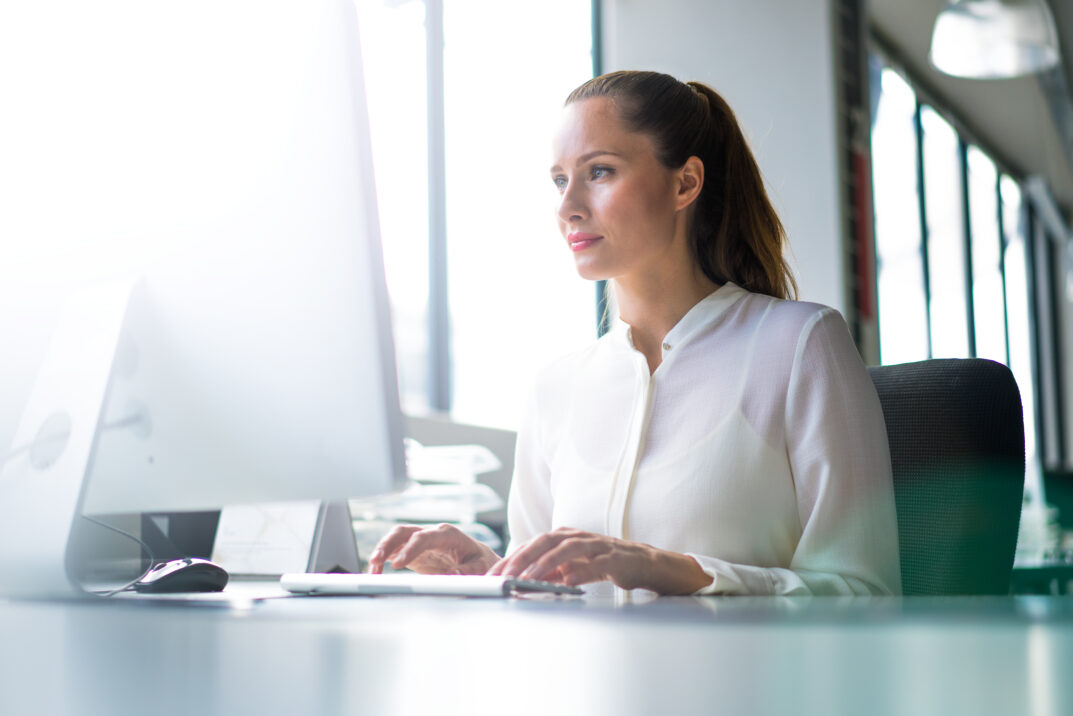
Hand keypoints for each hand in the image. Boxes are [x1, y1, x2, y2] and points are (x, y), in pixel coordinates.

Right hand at [366, 523, 498, 574]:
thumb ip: (468, 571)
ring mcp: (421, 540)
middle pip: (404, 531)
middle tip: (375, 561)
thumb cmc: (480, 561)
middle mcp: (431, 533)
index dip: (409, 549)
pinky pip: (395, 550)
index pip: (424, 537)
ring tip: (372, 569)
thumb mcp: (480, 566)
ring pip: (396, 538)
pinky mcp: (414, 551)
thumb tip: (453, 575)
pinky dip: (383, 559)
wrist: (478, 558)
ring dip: (381, 551)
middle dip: (387, 544)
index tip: (397, 564)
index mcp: (447, 534)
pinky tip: (376, 571)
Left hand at [487, 527, 713, 593]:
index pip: (533, 543)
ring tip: (529, 577)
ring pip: (567, 549)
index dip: (512, 557)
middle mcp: (580, 536)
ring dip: (546, 563)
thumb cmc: (608, 564)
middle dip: (522, 557)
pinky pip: (595, 564)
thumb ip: (552, 572)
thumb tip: (524, 581)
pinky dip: (579, 572)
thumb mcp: (575, 567)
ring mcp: (599, 546)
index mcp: (567, 536)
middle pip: (545, 541)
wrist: (649, 564)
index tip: (493, 574)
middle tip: (504, 575)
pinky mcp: (617, 558)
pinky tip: (566, 582)